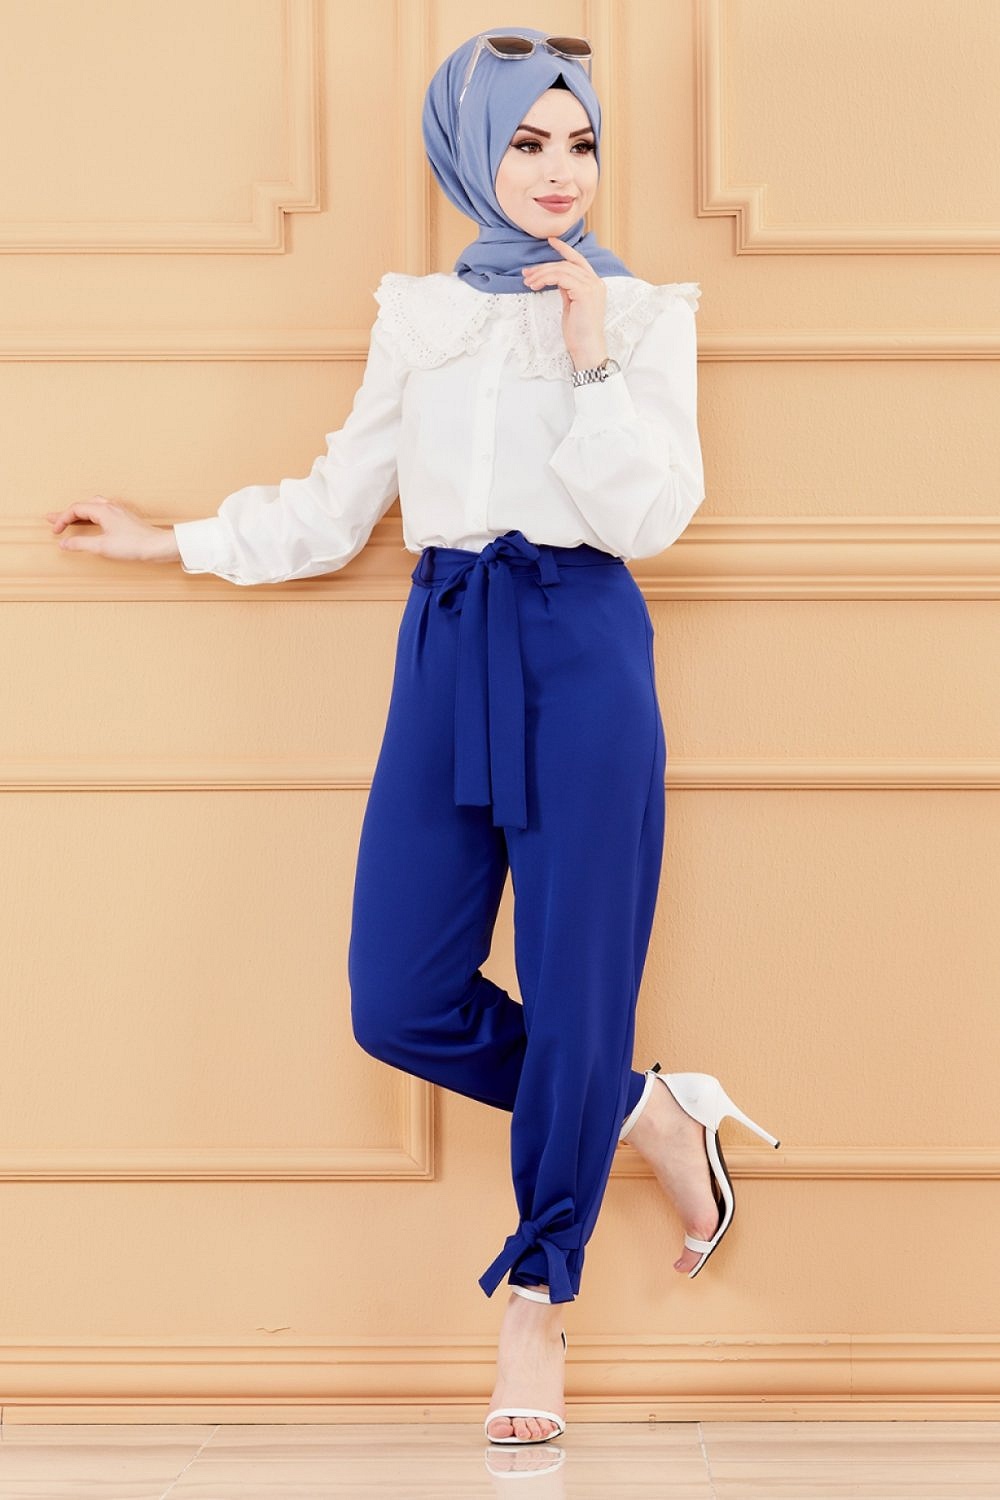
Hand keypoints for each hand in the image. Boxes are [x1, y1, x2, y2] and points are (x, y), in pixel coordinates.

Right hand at [45, 497, 179, 563]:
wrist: (159, 546)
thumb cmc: (134, 545)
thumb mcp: (103, 547)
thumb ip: (81, 544)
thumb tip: (64, 543)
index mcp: (103, 510)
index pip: (75, 509)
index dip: (62, 519)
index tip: (56, 532)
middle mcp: (110, 507)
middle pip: (82, 505)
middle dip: (66, 513)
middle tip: (53, 519)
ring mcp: (118, 512)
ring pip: (93, 506)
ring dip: (79, 513)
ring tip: (69, 519)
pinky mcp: (125, 519)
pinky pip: (102, 511)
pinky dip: (90, 515)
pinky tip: (92, 522)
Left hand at [521, 235, 608, 368]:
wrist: (586, 348)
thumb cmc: (578, 332)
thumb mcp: (571, 305)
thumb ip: (567, 289)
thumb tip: (555, 278)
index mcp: (594, 284)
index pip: (578, 260)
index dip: (565, 249)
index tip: (550, 241)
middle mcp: (595, 282)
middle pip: (566, 264)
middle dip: (544, 266)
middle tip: (527, 273)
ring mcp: (592, 286)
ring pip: (562, 269)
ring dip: (542, 273)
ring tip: (528, 281)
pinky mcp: (585, 292)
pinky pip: (561, 277)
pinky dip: (546, 278)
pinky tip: (536, 285)